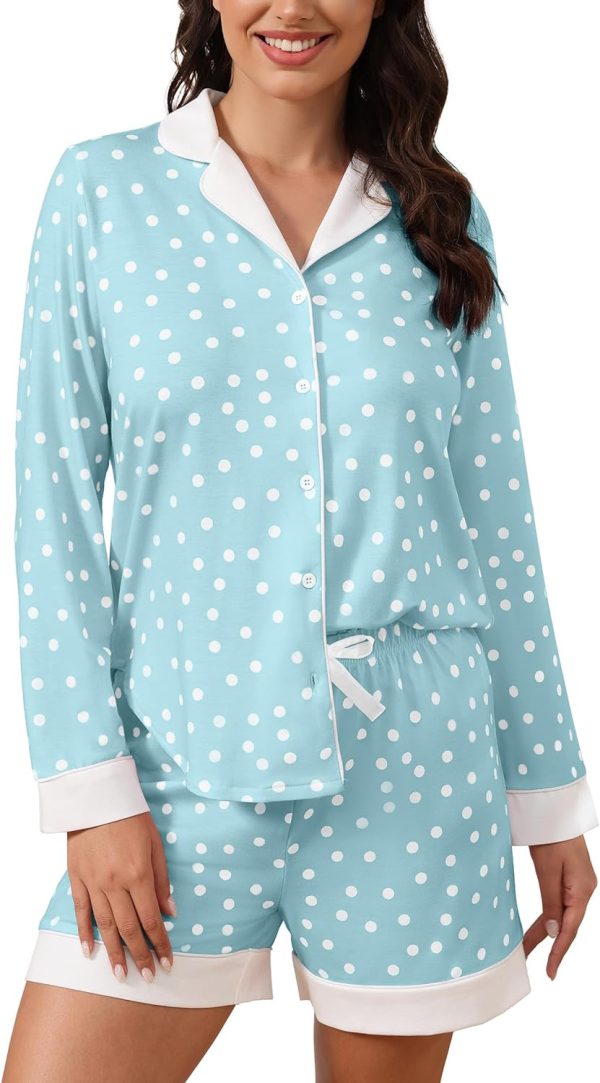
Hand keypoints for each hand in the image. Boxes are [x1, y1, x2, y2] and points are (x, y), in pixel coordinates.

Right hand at [67, 811, 176, 983]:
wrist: (97, 797)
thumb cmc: (132, 817)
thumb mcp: (155, 844)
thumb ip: (162, 880)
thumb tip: (170, 912)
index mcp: (139, 875)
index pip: (151, 919)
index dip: (160, 944)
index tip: (167, 962)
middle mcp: (115, 884)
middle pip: (129, 928)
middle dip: (140, 956)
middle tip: (147, 977)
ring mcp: (94, 883)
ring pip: (105, 926)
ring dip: (114, 952)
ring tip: (120, 974)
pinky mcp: (77, 878)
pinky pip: (81, 911)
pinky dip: (84, 933)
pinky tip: (89, 951)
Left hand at [522, 834, 597, 979]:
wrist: (555, 810)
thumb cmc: (552, 835)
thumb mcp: (548, 870)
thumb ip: (551, 902)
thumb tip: (552, 933)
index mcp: (582, 890)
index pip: (569, 929)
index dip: (558, 952)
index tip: (549, 972)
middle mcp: (584, 890)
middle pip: (565, 924)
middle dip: (547, 944)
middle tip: (525, 959)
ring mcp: (577, 885)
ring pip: (561, 915)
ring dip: (544, 930)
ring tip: (525, 947)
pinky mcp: (569, 879)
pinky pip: (559, 903)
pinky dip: (548, 916)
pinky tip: (539, 927)